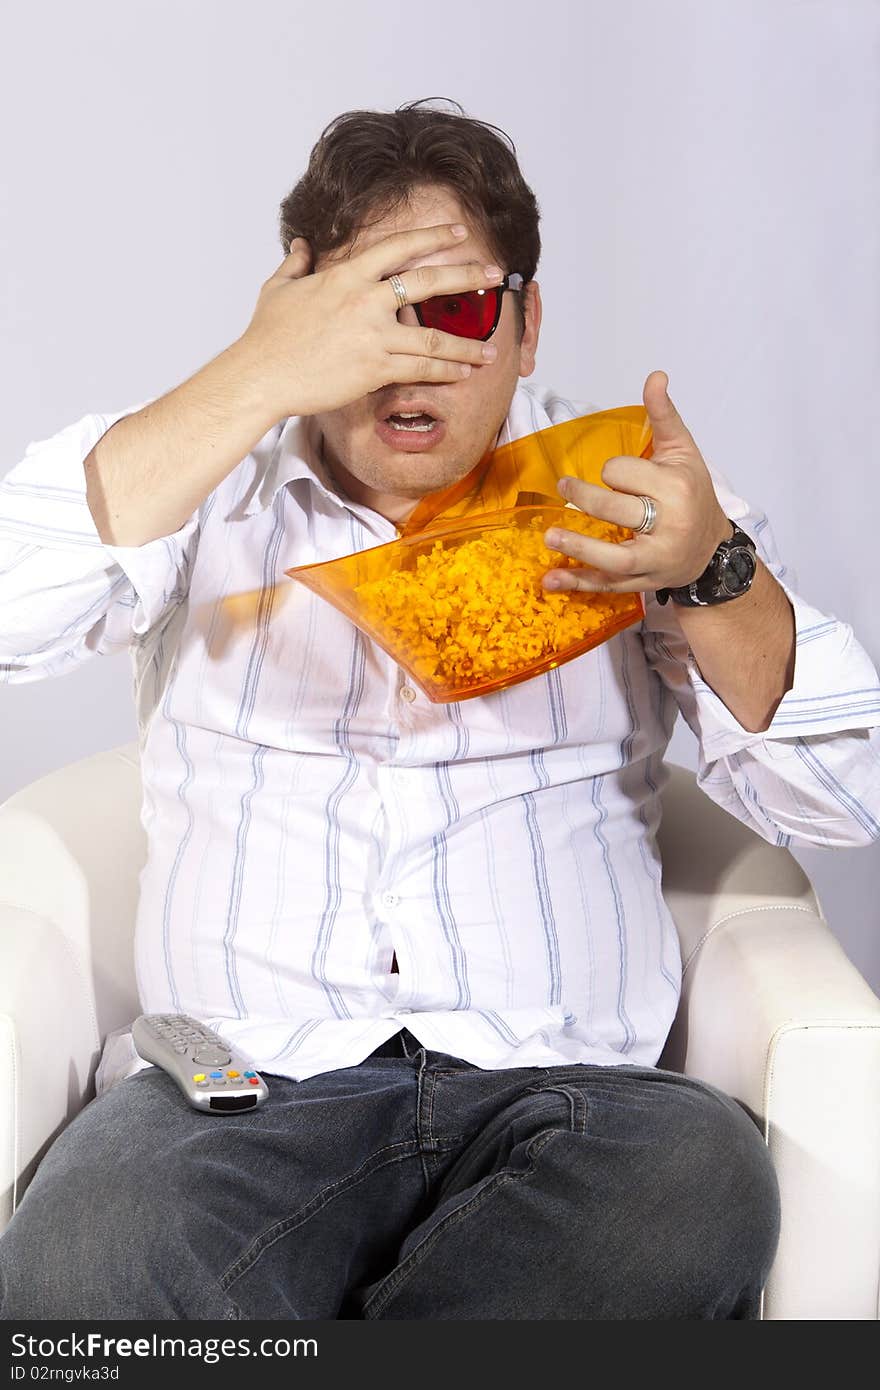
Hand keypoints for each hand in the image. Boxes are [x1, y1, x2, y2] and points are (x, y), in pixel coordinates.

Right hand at [236, 224, 501, 419]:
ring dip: (466, 344)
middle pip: (429, 282)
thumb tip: (301, 245)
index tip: (458, 232)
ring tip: (491, 349)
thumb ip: (296, 264)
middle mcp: (366, 301)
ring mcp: (373, 336)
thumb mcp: (278, 289)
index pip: (398, 247)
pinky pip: (421, 369)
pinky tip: (465, 373)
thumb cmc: (267, 336)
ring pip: (433, 337)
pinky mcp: (375, 369)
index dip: (431, 236)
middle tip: (496, 275)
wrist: (261, 375)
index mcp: (346, 276)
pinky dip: (446, 370)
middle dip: (468, 275)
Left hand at [542, 371, 731, 593]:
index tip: (618, 475)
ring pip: (612, 557)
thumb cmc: (694, 494)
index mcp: (676, 488)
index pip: (624, 474)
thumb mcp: (684, 452)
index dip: (614, 471)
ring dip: (578, 547)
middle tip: (563, 487)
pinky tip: (550, 581)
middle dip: (585, 498)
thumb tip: (655, 376)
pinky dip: (577, 584)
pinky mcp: (643, 583)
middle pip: (615, 510)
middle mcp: (669, 526)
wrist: (713, 549)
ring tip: (549, 535)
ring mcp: (656, 559)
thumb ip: (665, 416)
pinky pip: (607, 586)